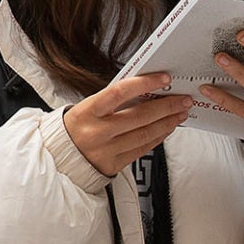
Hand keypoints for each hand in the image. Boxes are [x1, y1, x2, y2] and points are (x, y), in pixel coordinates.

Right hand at [63, 72, 194, 177]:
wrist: (59, 157)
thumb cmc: (78, 126)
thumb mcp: (88, 107)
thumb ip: (114, 100)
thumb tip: (147, 89)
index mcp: (88, 112)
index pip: (119, 93)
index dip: (144, 84)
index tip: (164, 79)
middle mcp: (97, 132)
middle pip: (139, 117)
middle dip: (166, 106)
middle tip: (184, 99)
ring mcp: (106, 150)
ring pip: (145, 134)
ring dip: (167, 122)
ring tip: (181, 113)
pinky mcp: (114, 165)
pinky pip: (142, 149)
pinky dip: (158, 137)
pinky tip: (168, 128)